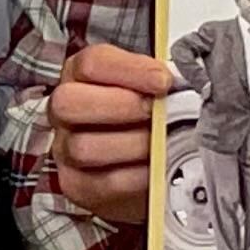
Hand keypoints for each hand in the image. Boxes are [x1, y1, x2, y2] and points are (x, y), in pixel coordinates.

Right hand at [48, 44, 178, 226]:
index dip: (130, 70)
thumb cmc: (143, 119)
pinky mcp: (77, 185)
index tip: (163, 81)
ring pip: (83, 147)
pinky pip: (102, 183)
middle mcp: (65, 112)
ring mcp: (65, 150)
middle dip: (120, 106)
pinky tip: (156, 167)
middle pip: (69, 102)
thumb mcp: (148, 90)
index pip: (93, 63)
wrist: (139, 168)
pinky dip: (136, 176)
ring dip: (131, 144)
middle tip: (155, 112)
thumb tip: (184, 82)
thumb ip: (158, 80)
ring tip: (161, 142)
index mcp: (81, 76)